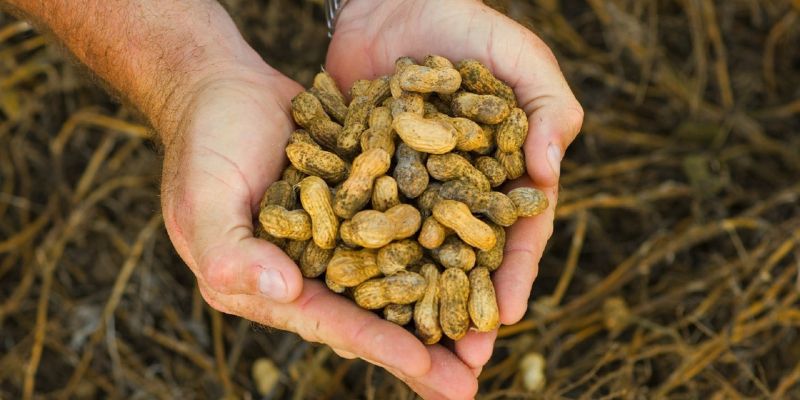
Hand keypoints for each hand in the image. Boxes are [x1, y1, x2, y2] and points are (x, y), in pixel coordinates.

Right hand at [159, 61, 475, 394]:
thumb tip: (287, 293)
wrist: (223, 88)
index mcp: (267, 285)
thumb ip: (232, 251)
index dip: (376, 344)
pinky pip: (403, 230)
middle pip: (371, 316)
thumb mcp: (203, 199)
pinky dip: (436, 248)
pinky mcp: (361, 203)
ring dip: (438, 310)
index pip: (329, 322)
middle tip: (468, 384)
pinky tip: (476, 264)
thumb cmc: (203, 144)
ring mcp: (339, 238)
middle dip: (419, 353)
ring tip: (483, 341)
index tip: (425, 365)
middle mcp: (309, 272)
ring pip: (395, 281)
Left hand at [327, 0, 583, 396]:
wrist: (391, 1)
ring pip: (413, 255)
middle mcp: (456, 191)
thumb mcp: (519, 58)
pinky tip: (356, 296)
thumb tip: (549, 171)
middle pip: (464, 259)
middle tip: (464, 361)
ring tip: (412, 350)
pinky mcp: (365, 180)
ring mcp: (409, 190)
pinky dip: (363, 260)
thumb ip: (547, 108)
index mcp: (502, 173)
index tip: (509, 315)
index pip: (517, 233)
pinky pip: (364, 225)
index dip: (515, 273)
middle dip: (465, 308)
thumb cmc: (465, 25)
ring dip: (415, 302)